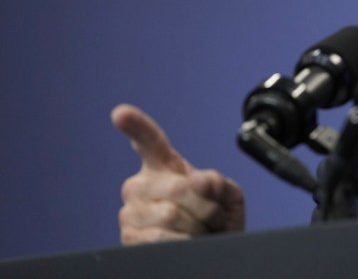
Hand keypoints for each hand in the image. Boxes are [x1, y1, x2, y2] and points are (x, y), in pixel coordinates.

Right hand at [111, 104, 245, 244]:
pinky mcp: (128, 239)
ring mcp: (131, 212)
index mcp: (164, 166)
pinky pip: (160, 238)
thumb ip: (217, 182)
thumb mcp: (228, 196)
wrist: (212, 252)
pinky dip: (184, 243)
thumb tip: (197, 180)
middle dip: (206, 206)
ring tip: (200, 231)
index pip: (149, 141)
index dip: (136, 126)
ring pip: (170, 214)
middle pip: (177, 188)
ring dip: (197, 226)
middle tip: (212, 216)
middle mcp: (140, 185)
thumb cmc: (217, 221)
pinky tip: (187, 243)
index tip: (121, 113)